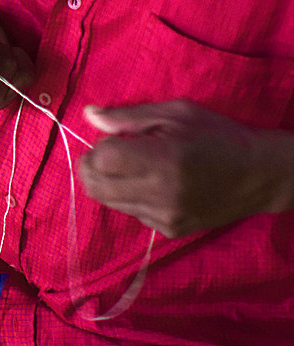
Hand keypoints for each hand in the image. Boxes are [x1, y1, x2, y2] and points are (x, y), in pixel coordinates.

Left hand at [77, 99, 291, 237]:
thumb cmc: (216, 134)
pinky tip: (153, 182)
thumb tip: (88, 114)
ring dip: (110, 182)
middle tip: (108, 151)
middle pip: (96, 187)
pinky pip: (132, 213)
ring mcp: (165, 218)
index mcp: (162, 160)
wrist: (258, 175)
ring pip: (110, 202)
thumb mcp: (174, 113)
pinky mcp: (170, 232)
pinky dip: (130, 196)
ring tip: (135, 165)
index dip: (98, 146)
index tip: (113, 137)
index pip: (102, 160)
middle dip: (92, 167)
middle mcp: (160, 194)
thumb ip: (127, 116)